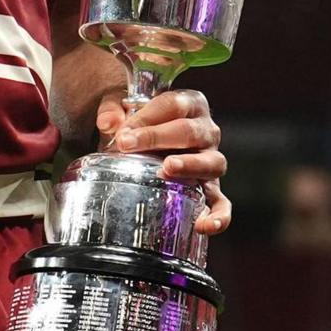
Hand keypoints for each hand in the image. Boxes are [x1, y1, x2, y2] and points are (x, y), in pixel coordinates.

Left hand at [95, 90, 230, 235]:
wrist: (156, 146)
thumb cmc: (143, 125)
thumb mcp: (125, 110)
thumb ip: (113, 111)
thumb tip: (108, 122)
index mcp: (190, 104)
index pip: (173, 104)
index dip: (147, 116)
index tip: (123, 132)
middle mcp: (206, 131)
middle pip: (190, 130)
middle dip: (158, 137)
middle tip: (129, 145)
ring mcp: (211, 160)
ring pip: (212, 162)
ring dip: (190, 165)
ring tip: (167, 169)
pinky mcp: (212, 190)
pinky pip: (222, 204)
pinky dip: (219, 216)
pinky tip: (205, 226)